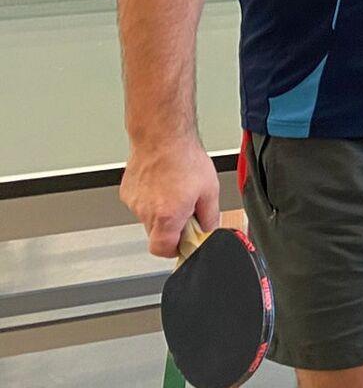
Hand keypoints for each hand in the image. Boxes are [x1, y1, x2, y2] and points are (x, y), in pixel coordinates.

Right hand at [119, 139, 221, 258]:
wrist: (162, 136)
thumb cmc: (185, 158)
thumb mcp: (210, 191)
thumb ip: (210, 217)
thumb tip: (209, 231)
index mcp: (167, 217)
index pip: (163, 250)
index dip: (175, 249)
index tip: (184, 242)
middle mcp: (147, 213)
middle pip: (157, 235)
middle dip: (172, 228)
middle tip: (185, 210)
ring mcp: (134, 202)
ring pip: (149, 219)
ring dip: (162, 212)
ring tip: (175, 190)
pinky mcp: (127, 192)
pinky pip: (141, 204)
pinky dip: (152, 199)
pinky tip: (163, 183)